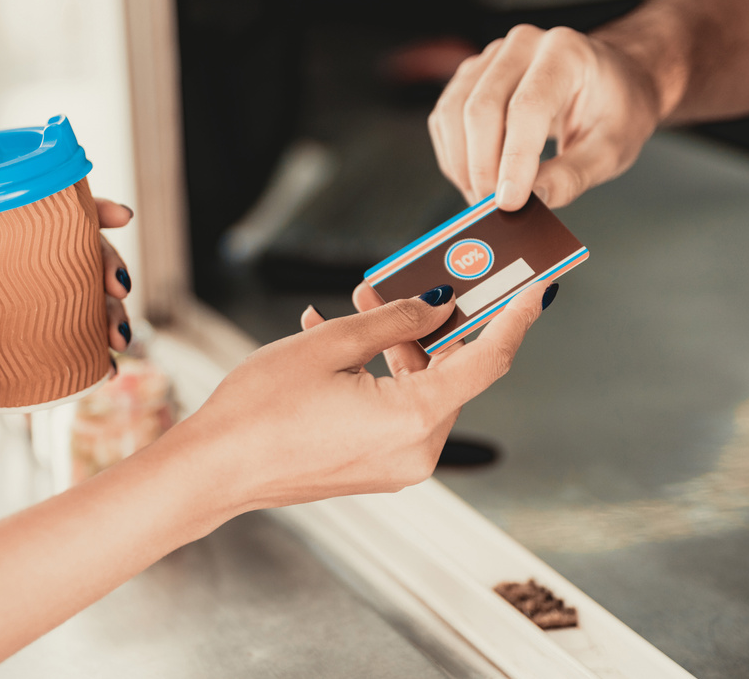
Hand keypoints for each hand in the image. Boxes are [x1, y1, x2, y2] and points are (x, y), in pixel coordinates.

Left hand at [0, 199, 136, 418]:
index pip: (43, 218)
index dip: (87, 211)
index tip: (118, 216)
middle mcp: (11, 279)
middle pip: (79, 259)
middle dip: (110, 267)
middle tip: (116, 290)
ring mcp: (22, 317)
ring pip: (85, 305)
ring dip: (113, 316)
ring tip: (119, 340)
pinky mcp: (24, 357)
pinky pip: (72, 351)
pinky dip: (96, 359)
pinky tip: (110, 369)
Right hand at [179, 279, 549, 511]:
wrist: (212, 469)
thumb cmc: (259, 411)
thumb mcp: (330, 345)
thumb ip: (393, 320)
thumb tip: (437, 306)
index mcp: (413, 419)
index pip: (488, 361)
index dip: (515, 320)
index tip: (536, 288)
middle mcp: (415, 450)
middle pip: (452, 373)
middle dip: (434, 323)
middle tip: (417, 280)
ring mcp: (396, 464)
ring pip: (421, 389)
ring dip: (399, 345)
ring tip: (358, 305)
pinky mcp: (374, 466)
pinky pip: (395, 409)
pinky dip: (379, 373)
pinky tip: (339, 338)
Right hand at [428, 24, 662, 209]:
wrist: (614, 82)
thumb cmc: (617, 109)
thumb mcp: (612, 148)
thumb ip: (572, 176)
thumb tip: (532, 201)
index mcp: (566, 52)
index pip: (528, 107)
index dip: (513, 160)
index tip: (509, 203)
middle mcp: (523, 45)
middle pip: (481, 108)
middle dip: (482, 168)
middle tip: (494, 210)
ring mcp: (492, 58)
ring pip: (453, 112)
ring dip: (462, 164)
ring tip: (484, 199)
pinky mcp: (472, 76)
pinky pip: (445, 117)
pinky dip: (454, 155)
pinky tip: (475, 177)